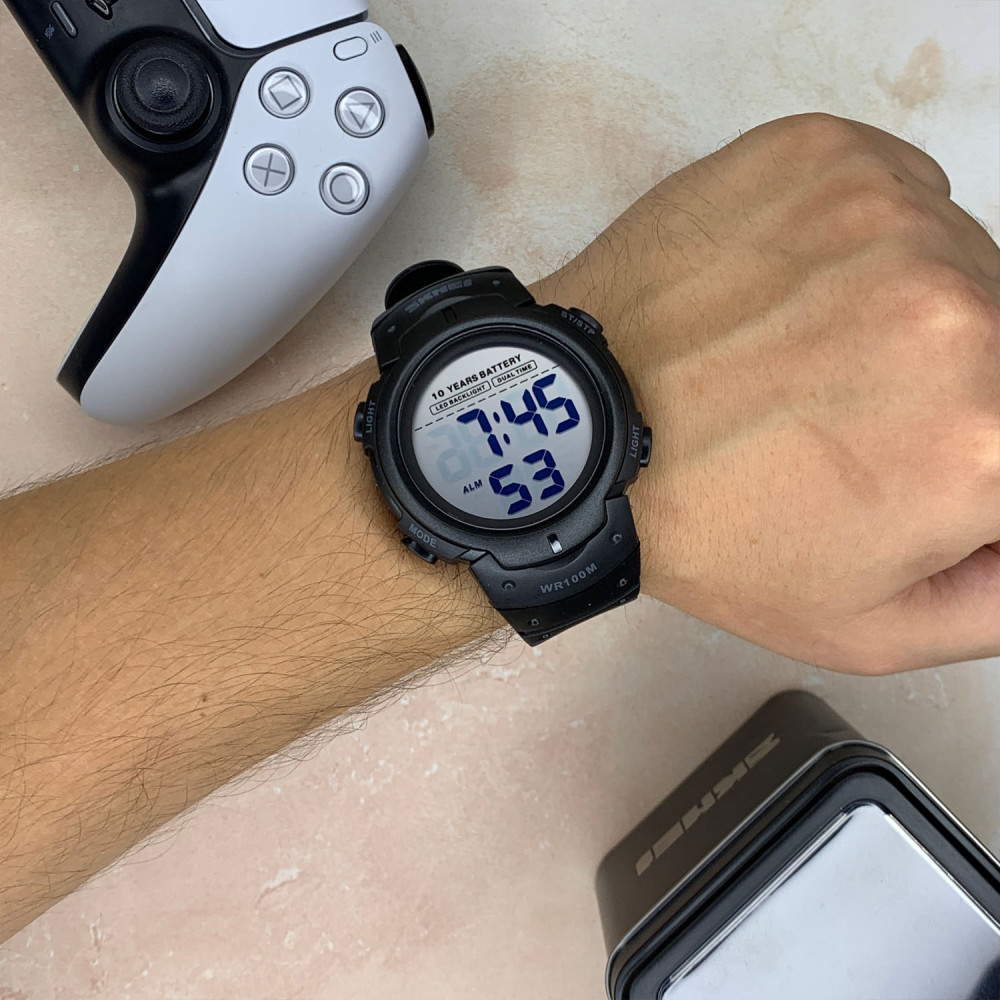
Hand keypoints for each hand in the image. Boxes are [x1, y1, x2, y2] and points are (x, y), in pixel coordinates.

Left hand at [538, 113, 999, 673]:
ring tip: (812, 352)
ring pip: (962, 262)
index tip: (915, 455)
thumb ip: (999, 598)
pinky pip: (905, 194)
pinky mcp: (831, 156)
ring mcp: (892, 219)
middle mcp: (963, 311)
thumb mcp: (867, 627)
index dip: (968, 452)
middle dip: (955, 384)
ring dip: (915, 308)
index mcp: (986, 435)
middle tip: (856, 410)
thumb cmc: (706, 530)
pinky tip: (797, 293)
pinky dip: (870, 243)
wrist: (582, 429)